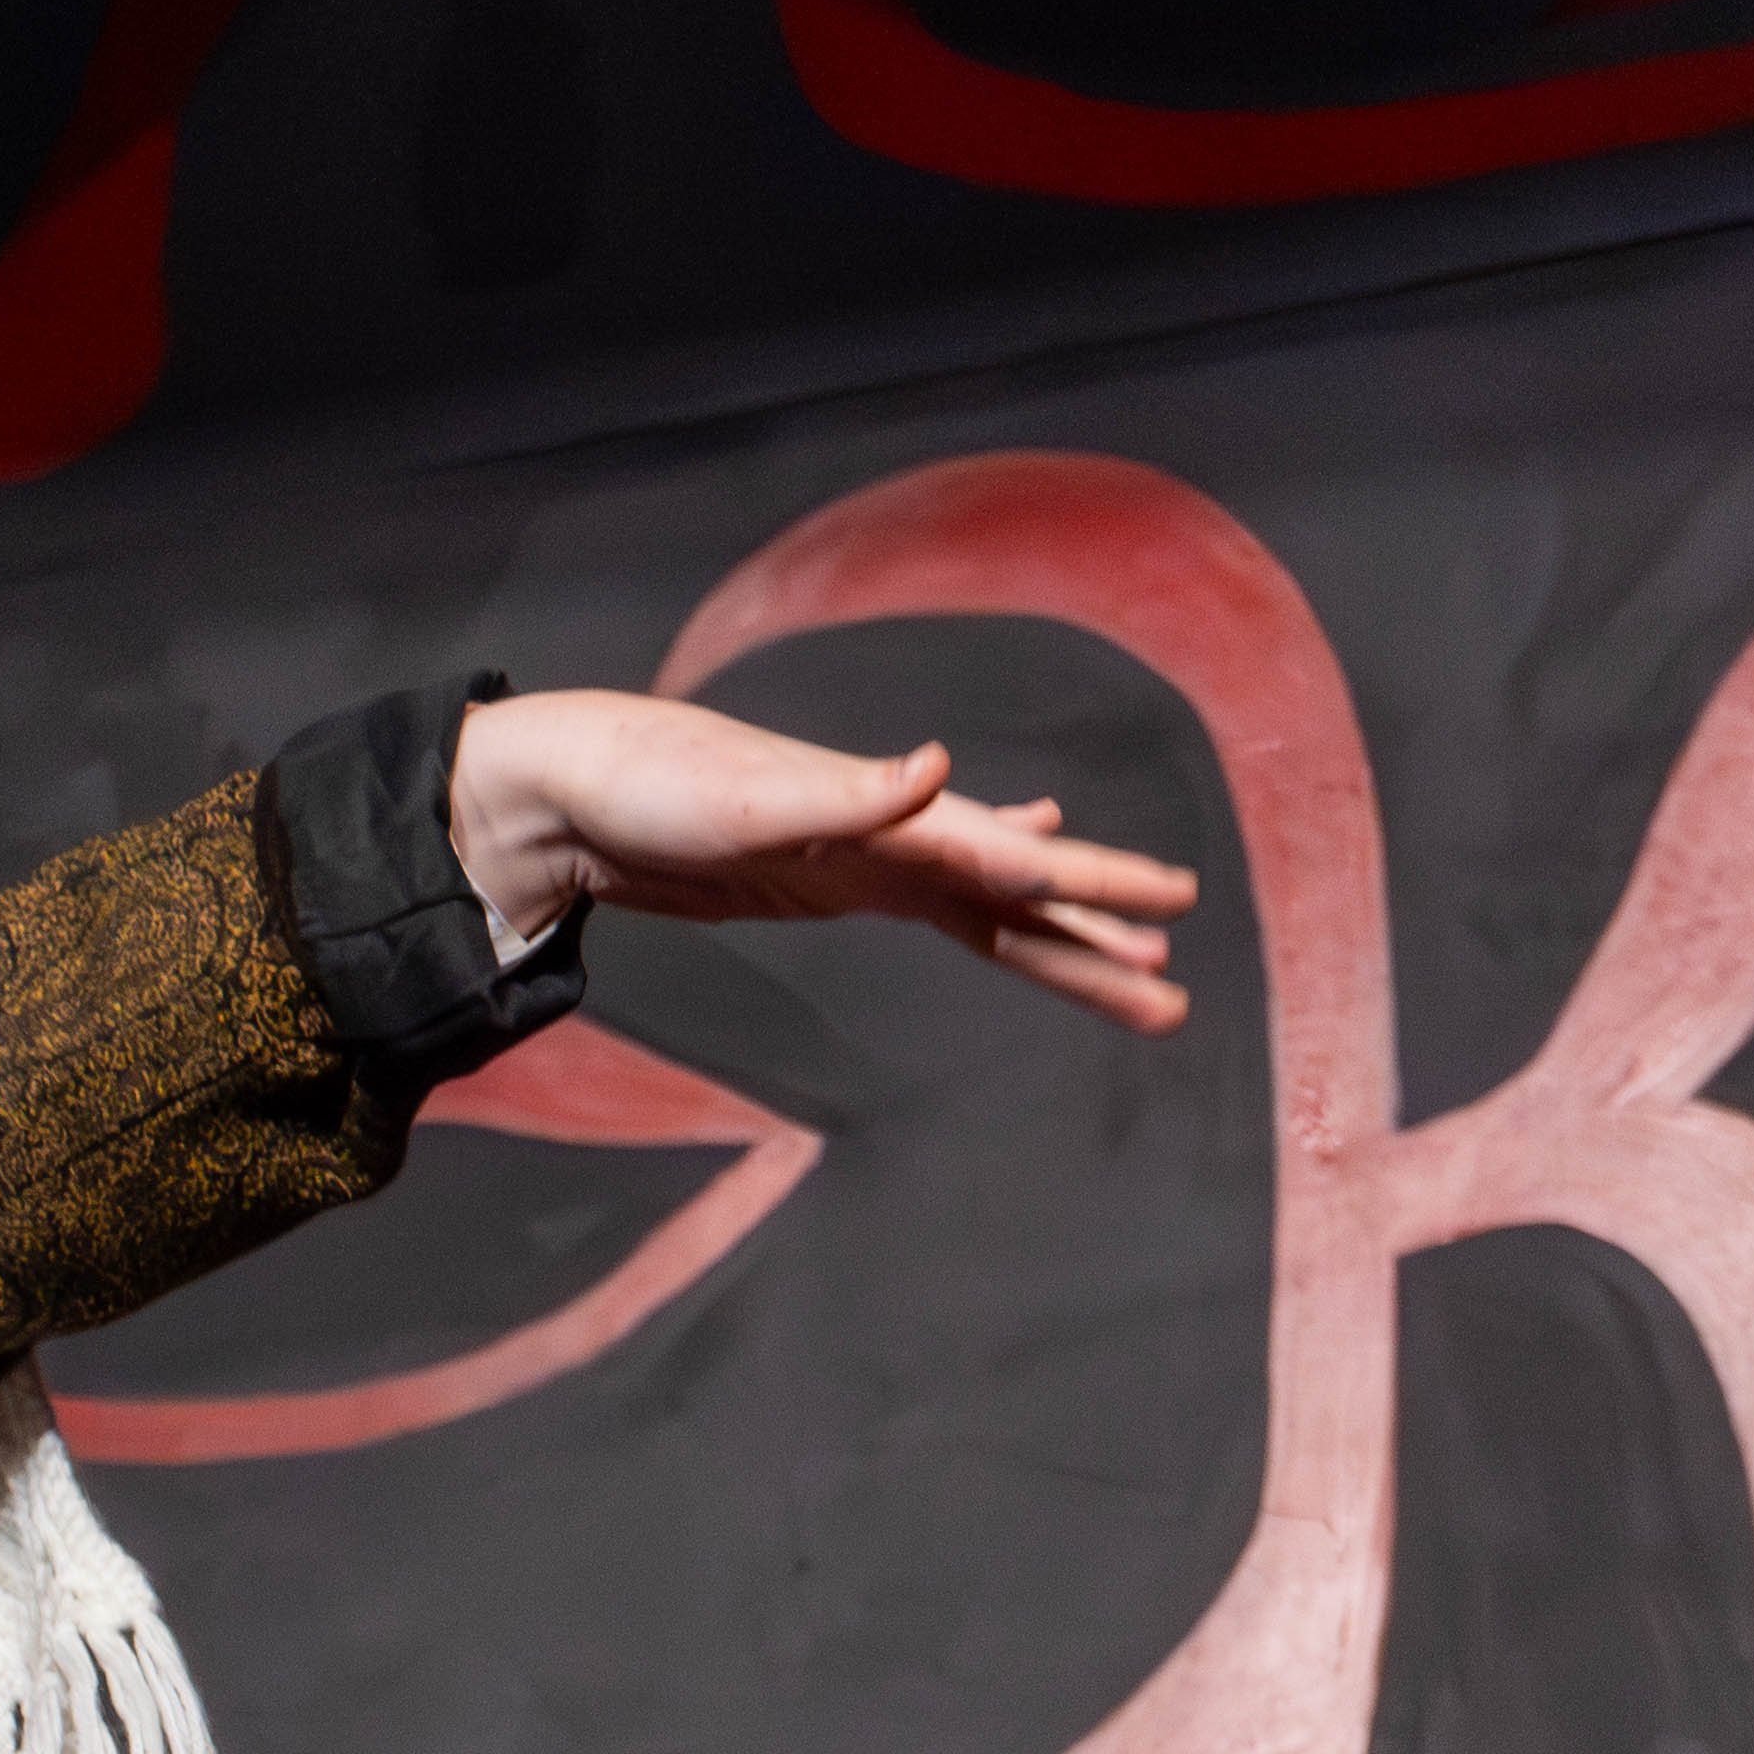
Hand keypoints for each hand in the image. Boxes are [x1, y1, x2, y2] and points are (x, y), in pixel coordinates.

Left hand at [446, 688, 1201, 1034]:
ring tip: (1142, 984)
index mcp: (891, 817)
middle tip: (1175, 987)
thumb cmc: (655, 784)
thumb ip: (847, 794)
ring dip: (1064, 944)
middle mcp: (898, 833)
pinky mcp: (835, 884)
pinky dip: (993, 905)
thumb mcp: (745, 799)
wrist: (578, 794)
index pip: (1013, 857)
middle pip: (1021, 897)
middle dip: (1099, 939)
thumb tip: (937, 767)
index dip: (1093, 883)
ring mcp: (872, 860)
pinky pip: (941, 907)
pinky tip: (1031, 893)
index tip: (1172, 905)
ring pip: (993, 915)